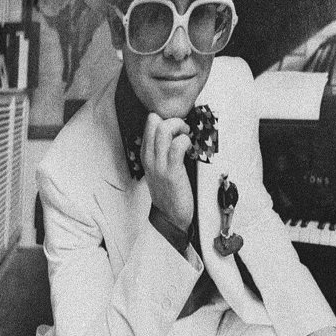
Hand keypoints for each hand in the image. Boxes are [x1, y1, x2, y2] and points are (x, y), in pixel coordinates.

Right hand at [141, 114, 193, 232]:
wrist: (170, 216)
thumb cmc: (169, 191)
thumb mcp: (158, 168)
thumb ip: (162, 151)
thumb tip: (176, 133)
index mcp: (146, 154)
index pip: (149, 122)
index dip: (165, 119)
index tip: (176, 128)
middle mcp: (150, 157)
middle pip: (155, 121)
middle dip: (174, 120)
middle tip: (184, 130)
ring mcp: (159, 164)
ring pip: (164, 129)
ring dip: (180, 128)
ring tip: (186, 136)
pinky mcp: (172, 171)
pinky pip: (178, 145)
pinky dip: (186, 141)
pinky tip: (189, 148)